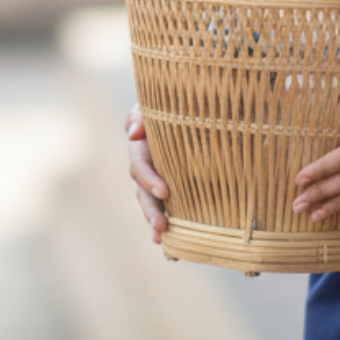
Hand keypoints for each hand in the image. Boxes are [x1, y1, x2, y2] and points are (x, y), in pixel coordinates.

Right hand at [124, 104, 168, 243]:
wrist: (204, 98)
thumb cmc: (182, 96)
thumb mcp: (163, 100)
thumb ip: (145, 112)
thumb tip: (134, 132)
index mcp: (144, 144)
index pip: (139, 164)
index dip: (148, 179)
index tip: (164, 192)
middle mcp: (149, 163)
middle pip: (142, 191)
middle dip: (150, 210)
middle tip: (161, 227)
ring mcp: (161, 176)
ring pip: (151, 202)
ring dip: (154, 220)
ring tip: (160, 238)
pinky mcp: (178, 185)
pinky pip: (170, 205)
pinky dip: (171, 224)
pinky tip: (171, 243)